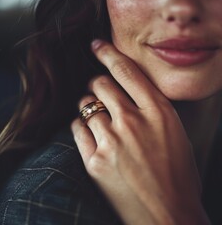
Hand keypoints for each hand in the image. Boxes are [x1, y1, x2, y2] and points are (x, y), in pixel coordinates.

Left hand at [71, 40, 209, 224]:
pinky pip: (77, 129)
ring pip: (86, 105)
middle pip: (100, 84)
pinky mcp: (95, 162)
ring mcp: (112, 142)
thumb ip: (150, 108)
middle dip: (96, 84)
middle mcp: (133, 122)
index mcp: (158, 112)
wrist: (168, 214)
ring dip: (87, 106)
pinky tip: (89, 132)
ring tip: (95, 115)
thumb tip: (126, 91)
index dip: (109, 53)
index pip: (126, 71)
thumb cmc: (177, 173)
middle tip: (98, 91)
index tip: (97, 46)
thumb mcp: (173, 132)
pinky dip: (80, 126)